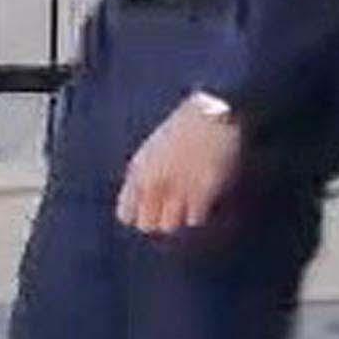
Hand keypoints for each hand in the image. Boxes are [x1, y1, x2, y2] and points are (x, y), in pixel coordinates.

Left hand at [115, 97, 244, 235]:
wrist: (213, 113)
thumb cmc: (183, 130)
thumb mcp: (152, 151)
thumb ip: (144, 177)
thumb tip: (143, 206)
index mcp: (138, 172)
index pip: (126, 215)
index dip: (140, 215)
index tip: (153, 208)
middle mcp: (154, 183)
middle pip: (147, 225)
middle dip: (159, 219)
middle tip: (173, 208)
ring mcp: (177, 188)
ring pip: (170, 225)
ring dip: (181, 216)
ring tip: (191, 201)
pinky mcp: (202, 191)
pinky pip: (195, 219)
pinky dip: (201, 212)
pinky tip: (205, 196)